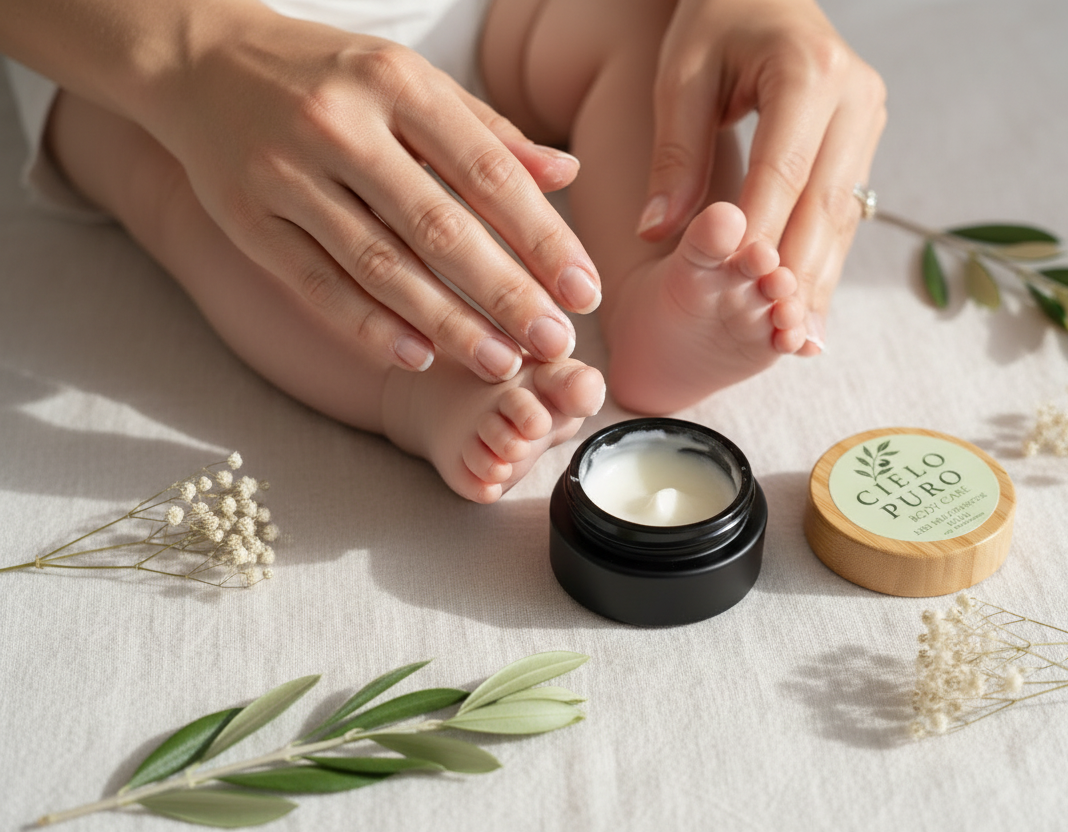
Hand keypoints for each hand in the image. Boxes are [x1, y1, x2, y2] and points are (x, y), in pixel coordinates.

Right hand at [144, 7, 601, 379]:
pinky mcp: (246, 219)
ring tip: (502, 363)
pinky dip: (371, 327)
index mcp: (396, 83)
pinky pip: (317, 285)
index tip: (584, 292)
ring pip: (380, 266)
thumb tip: (567, 175)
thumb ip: (488, 132)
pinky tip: (420, 358)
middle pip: (439, 227)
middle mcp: (340, 125)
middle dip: (506, 293)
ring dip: (448, 323)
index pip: (488, 172)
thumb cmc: (329, 74)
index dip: (543, 238)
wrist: (200, 58)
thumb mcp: (411, 81)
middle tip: (554, 344)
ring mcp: (286, 173)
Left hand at [637, 0, 885, 352]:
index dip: (762, 235)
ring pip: (842, 214)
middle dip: (799, 274)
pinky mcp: (866, 138)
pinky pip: (845, 210)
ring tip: (797, 340)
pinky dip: (825, 260)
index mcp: (808, 71)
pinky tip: (810, 307)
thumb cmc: (714, 24)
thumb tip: (656, 230)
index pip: (784, 171)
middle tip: (777, 336)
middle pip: (824, 202)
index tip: (738, 291)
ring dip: (819, 279)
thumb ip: (674, 154)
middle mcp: (854, 94)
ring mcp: (868, 118)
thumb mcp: (682, 76)